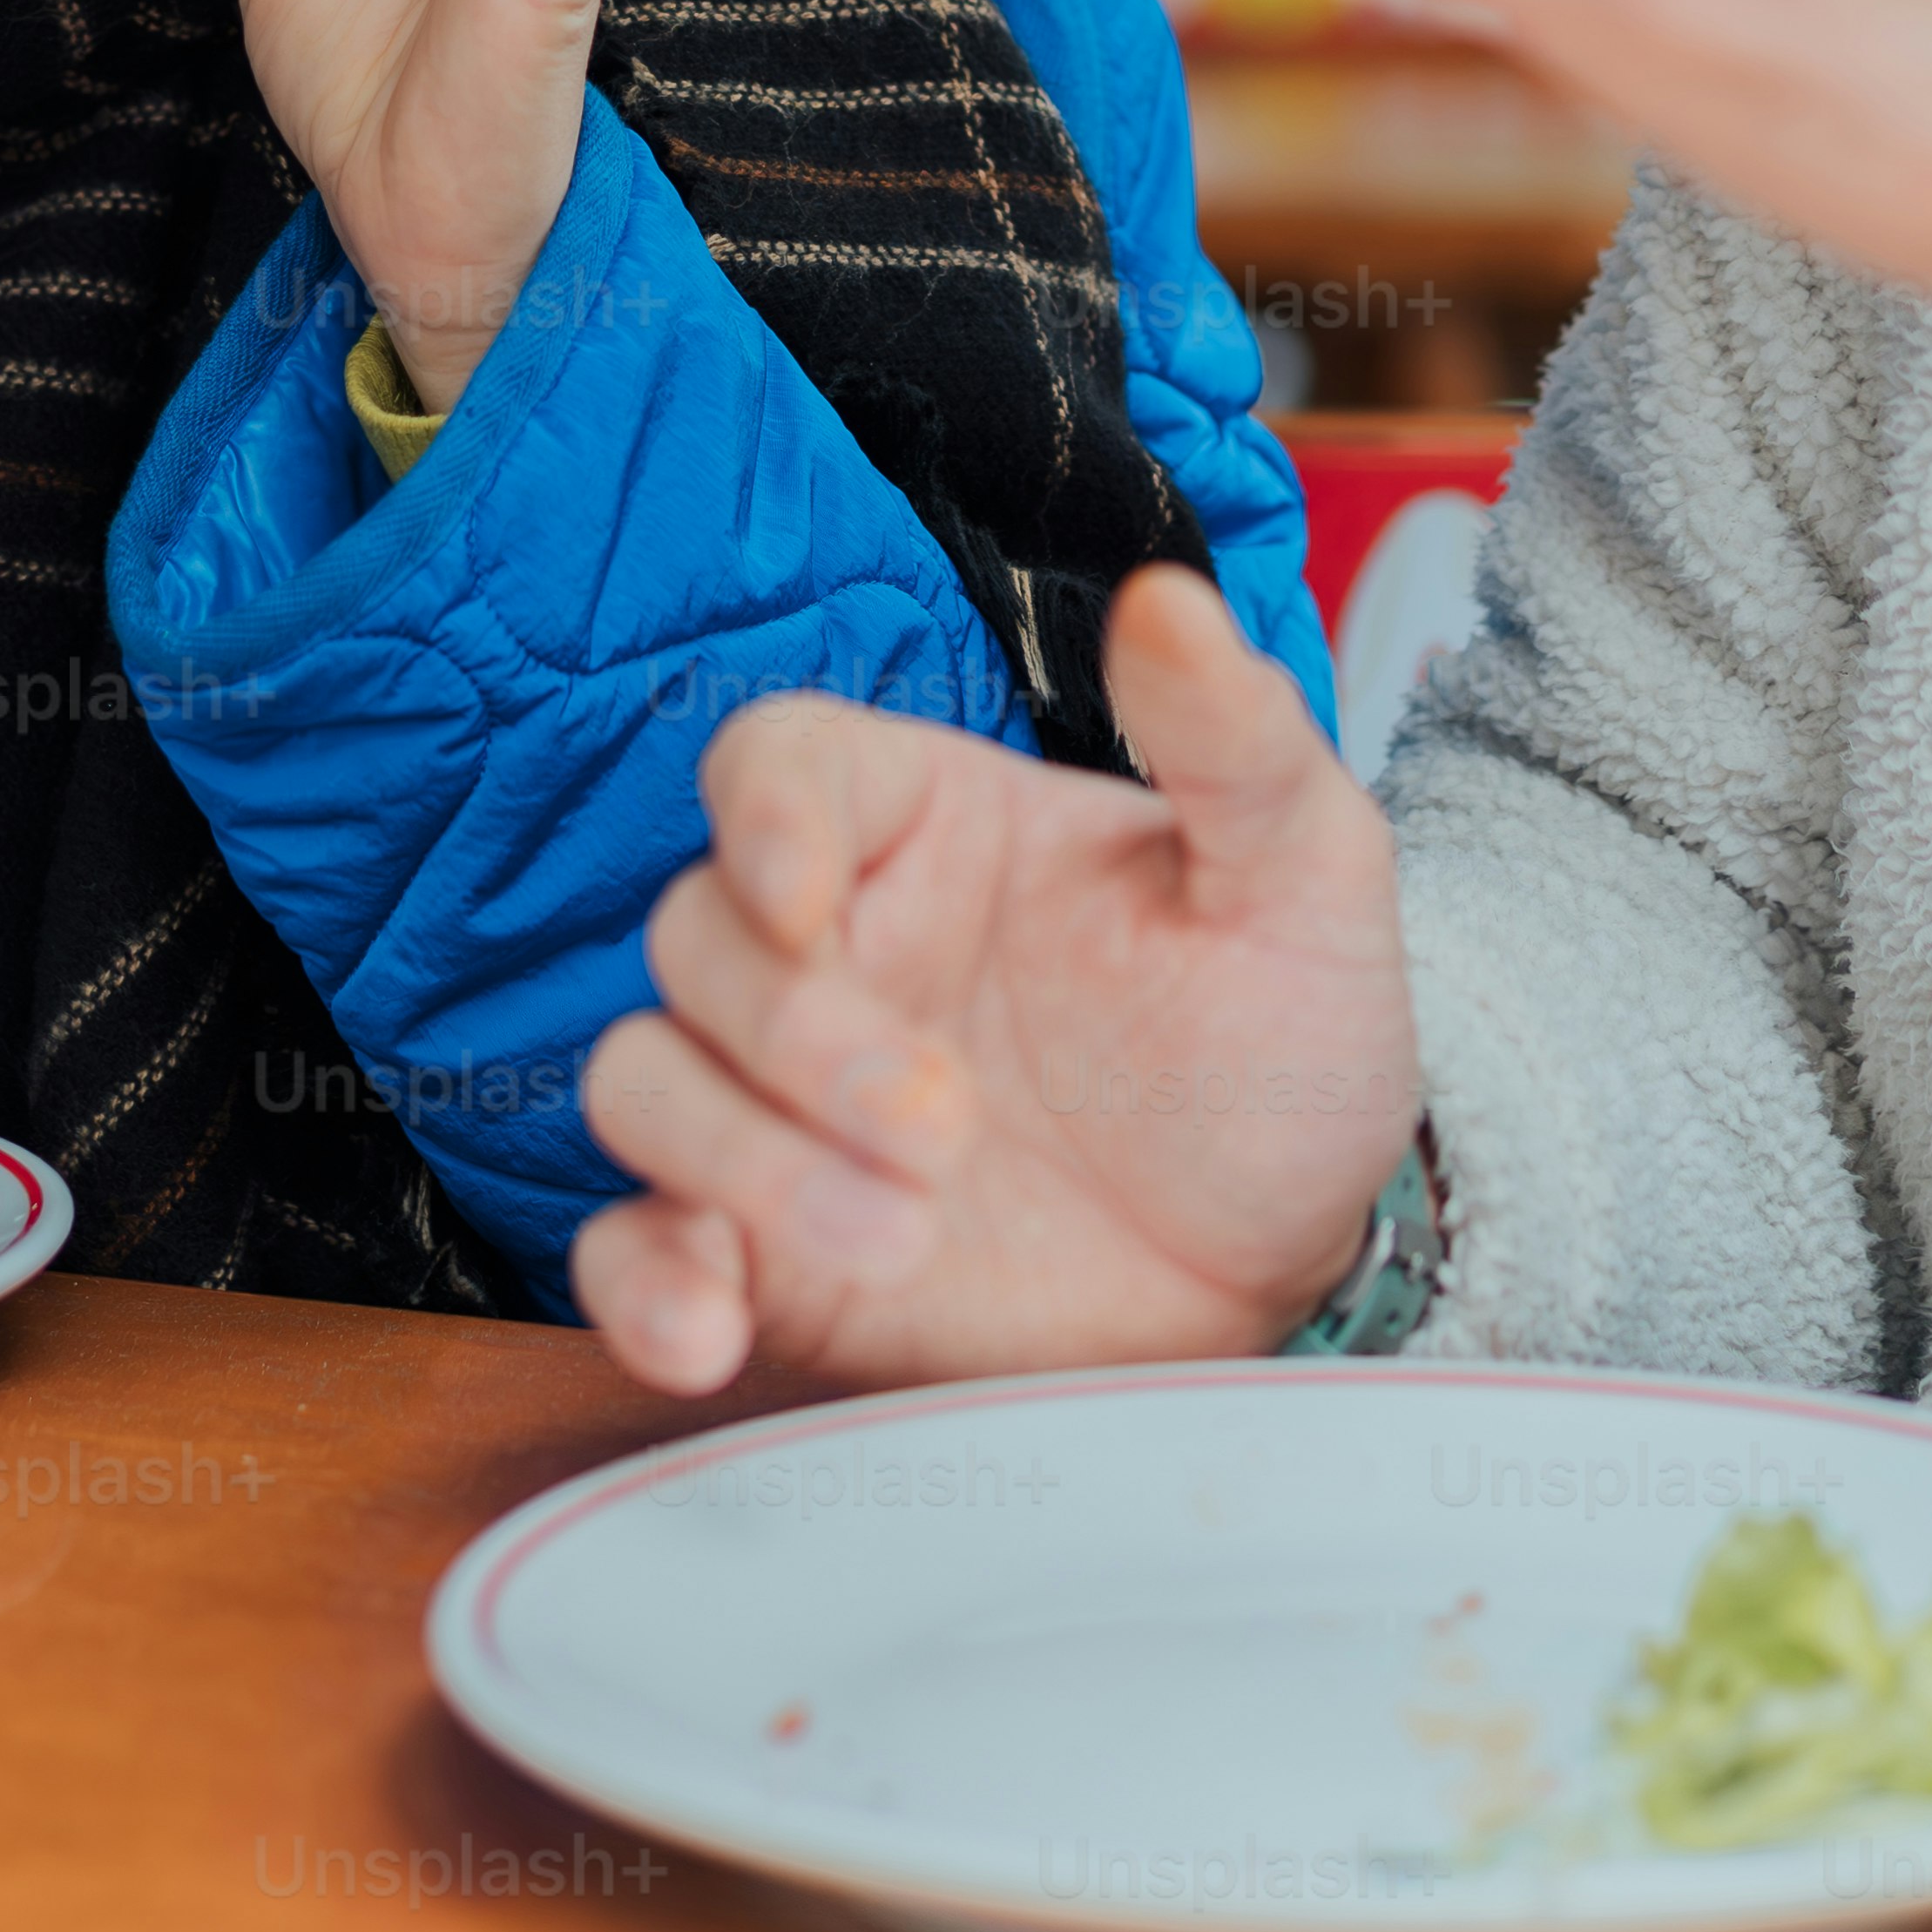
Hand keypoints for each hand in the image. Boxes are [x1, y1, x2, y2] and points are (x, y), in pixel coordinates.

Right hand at [572, 568, 1419, 1392]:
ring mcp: (780, 1110)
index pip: (774, 762)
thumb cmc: (1283, 1055)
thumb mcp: (1304, 886)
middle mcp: (832, 957)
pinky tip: (712, 1332)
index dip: (758, 813)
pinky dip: (644, 1290)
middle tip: (947, 1128)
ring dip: (737, 1163)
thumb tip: (1169, 598)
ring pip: (642, 1083)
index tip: (805, 893)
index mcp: (930, 833)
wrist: (1292, 1273)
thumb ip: (1236, 745)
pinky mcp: (765, 1256)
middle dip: (798, 1036)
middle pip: (694, 936)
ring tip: (900, 1241)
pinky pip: (627, 1253)